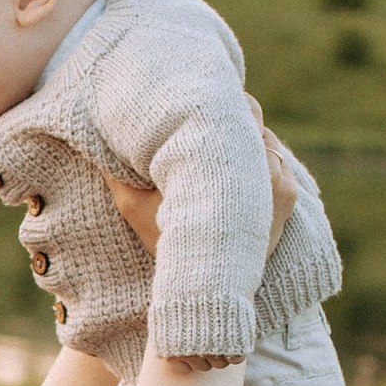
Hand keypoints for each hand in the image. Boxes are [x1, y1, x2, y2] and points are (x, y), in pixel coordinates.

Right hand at [106, 108, 299, 260]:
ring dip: (243, 134)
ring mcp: (281, 181)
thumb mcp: (135, 205)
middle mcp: (264, 166)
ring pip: (264, 136)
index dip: (216, 95)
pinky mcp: (289, 196)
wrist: (208, 292)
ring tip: (215, 137)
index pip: (236, 104)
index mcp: (229, 160)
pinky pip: (276, 159)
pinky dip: (259, 156)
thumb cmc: (167, 245)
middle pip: (252, 115)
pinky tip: (234, 162)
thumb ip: (118, 170)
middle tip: (202, 111)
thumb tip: (96, 136)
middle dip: (228, 111)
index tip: (195, 94)